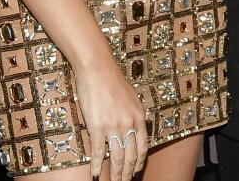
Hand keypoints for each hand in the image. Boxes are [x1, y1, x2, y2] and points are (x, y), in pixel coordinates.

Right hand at [74, 59, 146, 180]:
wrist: (97, 67)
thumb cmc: (112, 79)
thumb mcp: (131, 97)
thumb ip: (135, 113)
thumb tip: (139, 124)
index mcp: (139, 117)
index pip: (142, 147)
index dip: (139, 163)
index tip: (135, 173)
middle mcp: (129, 123)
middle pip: (131, 156)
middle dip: (127, 173)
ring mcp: (114, 126)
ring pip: (117, 158)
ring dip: (115, 174)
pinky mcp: (97, 126)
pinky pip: (99, 151)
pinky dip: (97, 166)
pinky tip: (95, 176)